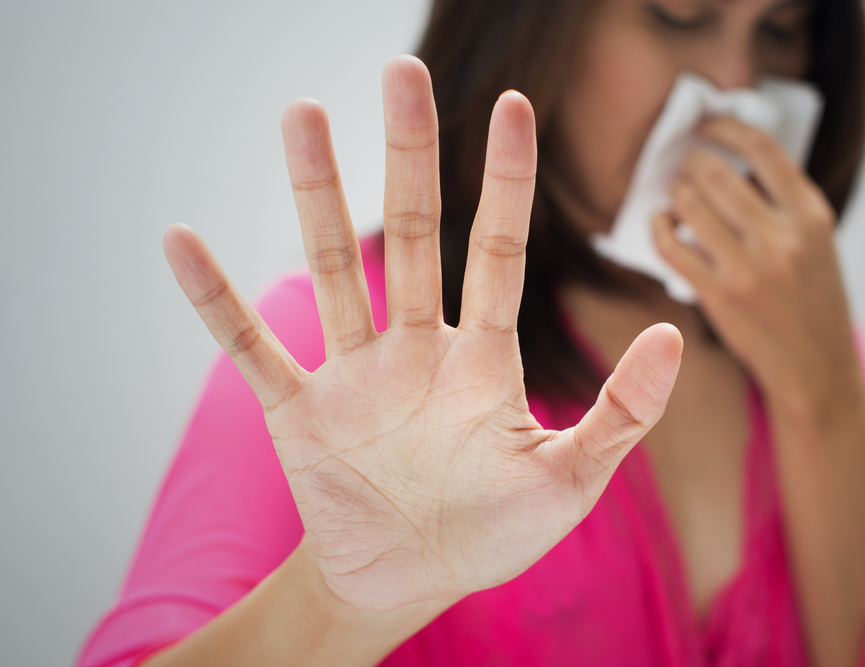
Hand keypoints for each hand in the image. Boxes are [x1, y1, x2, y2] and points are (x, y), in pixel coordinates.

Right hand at [163, 56, 681, 613]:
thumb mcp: (570, 481)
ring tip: (302, 115)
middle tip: (400, 72)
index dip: (506, 181)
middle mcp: (416, 349)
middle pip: (411, 234)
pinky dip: (216, 299)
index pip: (496, 251)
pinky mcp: (299, 412)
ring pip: (333, 269)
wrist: (408, 584)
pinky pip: (251, 347)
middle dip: (410, 155)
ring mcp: (354, 375)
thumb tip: (673, 333)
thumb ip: (622, 413)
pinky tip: (182, 241)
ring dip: (316, 195)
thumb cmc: (491, 533)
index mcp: (482, 359)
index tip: (514, 108)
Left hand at [655, 116, 859, 409]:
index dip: (726, 127)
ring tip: (676, 200)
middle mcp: (782, 237)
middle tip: (685, 167)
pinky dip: (659, 228)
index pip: (763, 148)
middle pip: (715, 173)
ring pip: (689, 205)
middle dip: (691, 162)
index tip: (707, 124)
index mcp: (811, 215)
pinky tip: (662, 226)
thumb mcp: (818, 244)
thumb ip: (785, 205)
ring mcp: (748, 267)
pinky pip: (671, 247)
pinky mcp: (718, 295)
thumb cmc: (814, 303)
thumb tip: (733, 165)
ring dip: (674, 194)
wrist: (818, 368)